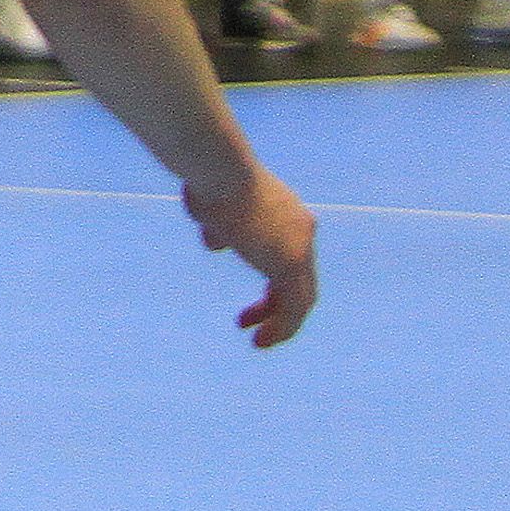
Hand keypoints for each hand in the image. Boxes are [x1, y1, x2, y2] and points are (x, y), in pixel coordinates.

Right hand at [184, 163, 317, 346]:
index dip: (268, 273)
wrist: (221, 169)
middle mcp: (300, 230)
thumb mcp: (213, 202)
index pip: (284, 251)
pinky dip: (282, 328)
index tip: (252, 293)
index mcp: (285, 211)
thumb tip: (217, 243)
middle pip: (296, 277)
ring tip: (258, 341)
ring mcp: (299, 248)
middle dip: (273, 301)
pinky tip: (261, 341)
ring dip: (279, 321)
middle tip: (247, 319)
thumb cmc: (209, 175)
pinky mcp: (291, 266)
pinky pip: (294, 309)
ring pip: (300, 297)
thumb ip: (219, 224)